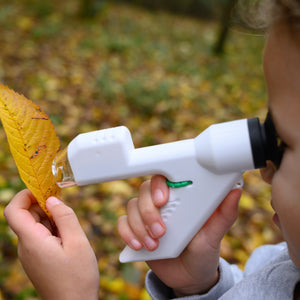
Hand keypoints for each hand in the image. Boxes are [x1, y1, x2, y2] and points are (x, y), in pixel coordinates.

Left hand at [4, 189, 99, 299]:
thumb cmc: (78, 277)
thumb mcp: (78, 242)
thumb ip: (65, 217)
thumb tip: (53, 200)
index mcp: (32, 241)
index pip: (14, 211)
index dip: (24, 195)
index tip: (43, 189)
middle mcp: (26, 247)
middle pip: (26, 216)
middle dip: (43, 205)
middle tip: (65, 205)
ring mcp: (30, 254)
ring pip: (34, 225)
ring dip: (50, 217)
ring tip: (70, 225)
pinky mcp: (37, 258)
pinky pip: (39, 236)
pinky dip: (52, 228)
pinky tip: (67, 235)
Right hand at [118, 175, 240, 295]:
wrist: (189, 276)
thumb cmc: (203, 250)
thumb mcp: (214, 235)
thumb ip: (224, 215)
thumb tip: (236, 192)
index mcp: (179, 198)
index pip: (163, 179)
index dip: (158, 185)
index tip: (163, 200)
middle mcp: (161, 204)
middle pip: (144, 192)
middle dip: (149, 212)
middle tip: (161, 231)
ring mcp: (146, 216)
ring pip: (131, 207)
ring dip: (138, 225)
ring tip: (154, 245)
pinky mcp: (136, 230)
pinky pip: (123, 224)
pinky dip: (127, 233)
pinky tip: (138, 246)